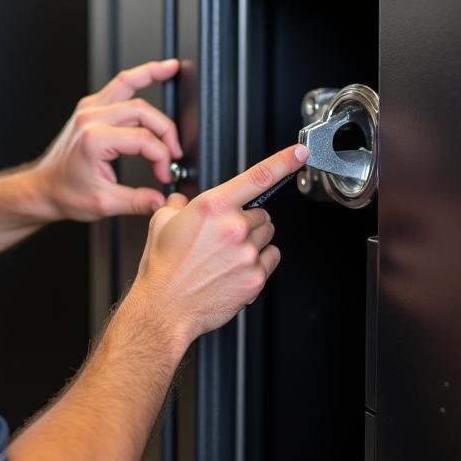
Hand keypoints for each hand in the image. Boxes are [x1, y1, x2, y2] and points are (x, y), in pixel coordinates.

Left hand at [31, 59, 182, 221]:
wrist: (43, 188)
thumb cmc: (64, 193)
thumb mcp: (103, 203)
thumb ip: (137, 201)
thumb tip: (161, 200)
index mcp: (94, 139)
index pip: (143, 140)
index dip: (162, 158)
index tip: (164, 175)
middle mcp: (90, 118)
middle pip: (142, 111)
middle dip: (165, 131)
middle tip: (173, 152)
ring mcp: (89, 108)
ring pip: (127, 83)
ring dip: (152, 75)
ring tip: (172, 69)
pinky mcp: (90, 106)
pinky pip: (117, 84)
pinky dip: (137, 77)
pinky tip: (151, 72)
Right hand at [128, 143, 308, 349]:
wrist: (165, 308)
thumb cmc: (163, 268)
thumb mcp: (161, 223)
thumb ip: (178, 205)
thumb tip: (181, 202)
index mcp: (213, 207)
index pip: (258, 176)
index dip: (284, 161)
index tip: (300, 152)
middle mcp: (234, 228)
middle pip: (262, 213)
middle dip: (246, 221)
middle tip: (223, 237)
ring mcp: (247, 254)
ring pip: (268, 236)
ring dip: (253, 241)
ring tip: (226, 255)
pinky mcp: (255, 277)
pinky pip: (270, 259)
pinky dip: (258, 262)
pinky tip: (235, 269)